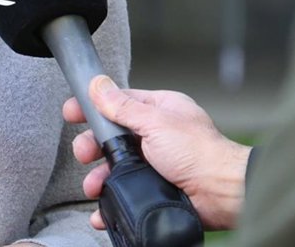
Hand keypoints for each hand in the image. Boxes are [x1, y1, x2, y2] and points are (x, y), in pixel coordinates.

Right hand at [63, 75, 250, 230]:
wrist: (223, 193)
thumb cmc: (199, 153)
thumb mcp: (155, 122)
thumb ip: (123, 106)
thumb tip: (99, 85)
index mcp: (160, 110)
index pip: (119, 102)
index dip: (93, 107)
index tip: (71, 112)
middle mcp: (157, 134)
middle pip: (113, 136)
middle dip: (93, 146)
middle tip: (83, 154)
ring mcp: (156, 162)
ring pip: (117, 167)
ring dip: (100, 177)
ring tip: (93, 187)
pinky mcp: (156, 188)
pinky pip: (127, 192)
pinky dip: (112, 201)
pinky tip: (102, 210)